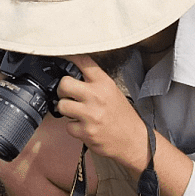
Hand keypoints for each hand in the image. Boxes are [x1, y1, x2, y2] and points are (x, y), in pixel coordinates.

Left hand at [56, 54, 150, 172]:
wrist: (133, 140)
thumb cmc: (123, 117)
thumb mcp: (112, 91)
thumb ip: (95, 82)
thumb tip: (73, 74)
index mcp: (104, 83)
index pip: (83, 62)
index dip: (68, 56)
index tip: (61, 56)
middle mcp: (97, 96)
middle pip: (64, 84)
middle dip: (62, 90)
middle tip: (67, 95)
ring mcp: (90, 115)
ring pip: (62, 105)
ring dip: (66, 109)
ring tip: (76, 112)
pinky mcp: (86, 132)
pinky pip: (67, 126)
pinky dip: (73, 127)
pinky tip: (84, 126)